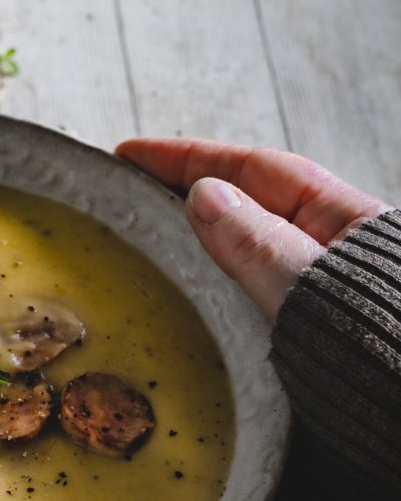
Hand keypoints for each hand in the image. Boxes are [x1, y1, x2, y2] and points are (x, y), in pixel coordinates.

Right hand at [115, 139, 388, 320]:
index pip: (251, 168)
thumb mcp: (312, 286)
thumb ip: (258, 243)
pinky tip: (191, 283)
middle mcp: (332, 246)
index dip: (186, 157)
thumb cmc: (388, 346)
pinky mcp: (312, 329)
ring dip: (199, 234)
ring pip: (249, 245)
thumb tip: (203, 196)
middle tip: (126, 191)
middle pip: (249, 201)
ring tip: (146, 231)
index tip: (130, 154)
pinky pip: (254, 288)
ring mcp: (321, 287)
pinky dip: (218, 276)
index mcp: (342, 217)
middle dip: (187, 190)